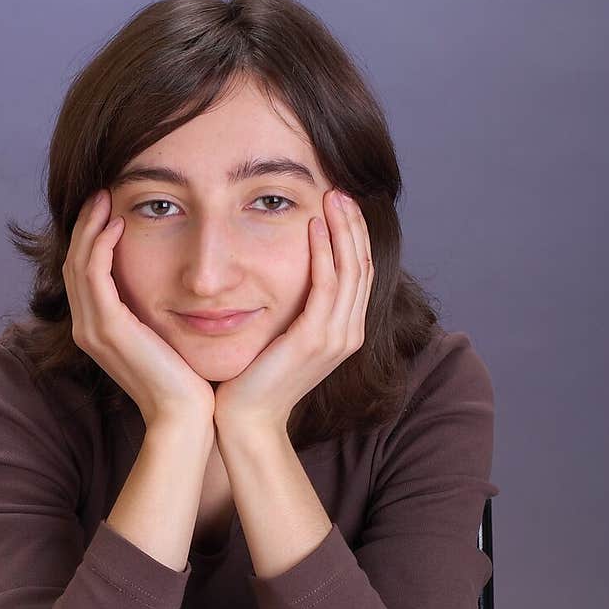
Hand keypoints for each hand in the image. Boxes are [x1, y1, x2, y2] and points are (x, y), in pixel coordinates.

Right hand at [63, 189, 215, 431]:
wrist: (184, 415)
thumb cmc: (184, 381)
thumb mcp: (164, 338)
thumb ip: (154, 313)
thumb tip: (170, 284)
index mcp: (98, 330)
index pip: (83, 273)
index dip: (91, 237)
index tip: (109, 208)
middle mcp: (87, 329)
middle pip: (74, 262)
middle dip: (86, 224)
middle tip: (103, 192)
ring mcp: (93, 328)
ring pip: (79, 263)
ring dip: (91, 226)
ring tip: (107, 198)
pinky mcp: (108, 327)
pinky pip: (94, 274)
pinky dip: (101, 245)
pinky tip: (118, 224)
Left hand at [213, 188, 374, 435]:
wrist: (247, 419)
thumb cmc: (254, 378)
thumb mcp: (281, 335)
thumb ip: (293, 307)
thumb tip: (285, 273)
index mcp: (343, 330)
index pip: (358, 272)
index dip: (353, 235)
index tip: (340, 203)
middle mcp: (347, 333)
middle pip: (362, 265)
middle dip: (352, 224)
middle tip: (340, 189)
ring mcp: (335, 337)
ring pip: (350, 269)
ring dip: (342, 229)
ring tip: (331, 197)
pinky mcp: (314, 339)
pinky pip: (326, 285)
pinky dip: (323, 253)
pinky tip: (313, 227)